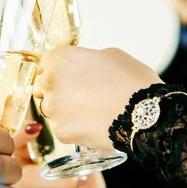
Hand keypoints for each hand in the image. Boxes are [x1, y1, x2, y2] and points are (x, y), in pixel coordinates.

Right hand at [10, 124, 106, 187]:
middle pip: (21, 176)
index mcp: (30, 168)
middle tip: (73, 181)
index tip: (34, 128)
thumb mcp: (87, 174)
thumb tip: (82, 140)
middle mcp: (20, 187)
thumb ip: (80, 158)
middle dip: (49, 178)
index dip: (21, 138)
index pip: (17, 149)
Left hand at [34, 47, 162, 149]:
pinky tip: (93, 124)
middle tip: (80, 94)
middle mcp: (50, 82)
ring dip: (64, 110)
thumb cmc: (132, 82)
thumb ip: (87, 58)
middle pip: (43, 86)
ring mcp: (53, 109)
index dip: (57, 69)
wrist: (143, 114)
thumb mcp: (111, 55)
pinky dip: (74, 128)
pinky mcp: (60, 131)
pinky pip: (62, 128)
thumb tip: (84, 65)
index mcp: (60, 59)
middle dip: (57, 90)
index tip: (67, 75)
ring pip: (51, 109)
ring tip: (90, 111)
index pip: (45, 62)